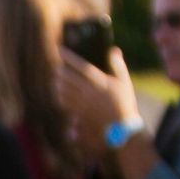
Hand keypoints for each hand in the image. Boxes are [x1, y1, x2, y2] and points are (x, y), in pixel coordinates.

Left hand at [56, 45, 138, 164]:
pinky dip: (60, 98)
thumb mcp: (125, 82)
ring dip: (57, 85)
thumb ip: (118, 66)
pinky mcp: (79, 114)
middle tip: (55, 67)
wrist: (122, 128)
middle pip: (69, 79)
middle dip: (60, 72)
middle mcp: (89, 93)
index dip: (70, 58)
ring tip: (55, 80)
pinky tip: (59, 95)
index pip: (82, 67)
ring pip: (64, 92)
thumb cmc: (124, 103)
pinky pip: (65, 104)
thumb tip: (113, 50)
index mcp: (101, 83)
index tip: (60, 50)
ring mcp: (83, 104)